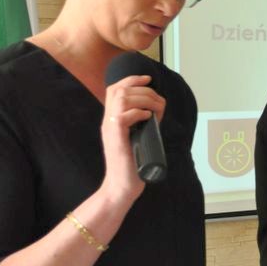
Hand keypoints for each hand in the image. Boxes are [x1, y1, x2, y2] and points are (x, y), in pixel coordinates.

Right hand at [100, 75, 165, 204]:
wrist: (121, 186)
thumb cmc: (132, 165)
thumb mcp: (137, 138)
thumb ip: (141, 124)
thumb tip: (156, 111)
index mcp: (112, 119)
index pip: (114, 90)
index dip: (131, 79)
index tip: (148, 79)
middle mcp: (108, 121)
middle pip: (119, 90)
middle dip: (143, 89)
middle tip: (159, 101)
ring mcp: (110, 130)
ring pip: (122, 99)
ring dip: (144, 99)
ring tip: (156, 110)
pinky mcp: (116, 139)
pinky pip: (123, 116)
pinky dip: (139, 112)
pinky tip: (148, 118)